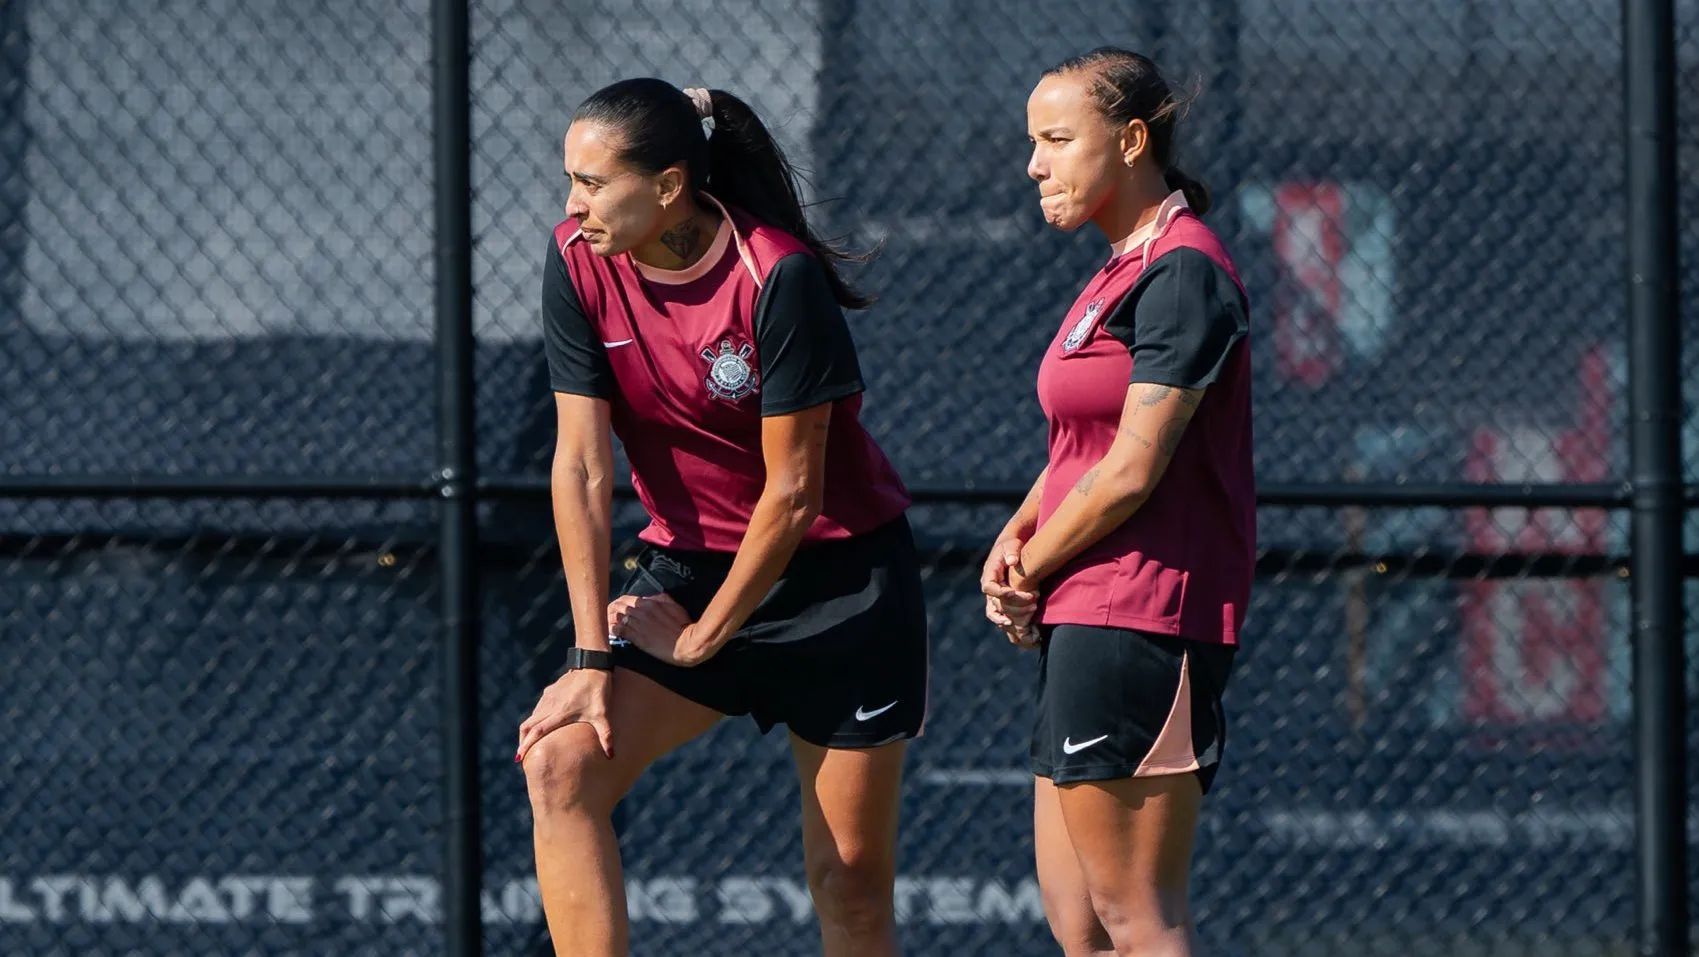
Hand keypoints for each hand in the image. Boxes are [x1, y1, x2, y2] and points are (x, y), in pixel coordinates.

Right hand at [516, 667, 612, 762]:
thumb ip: (606, 736)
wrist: (593, 665)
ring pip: (531, 716)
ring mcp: (548, 697)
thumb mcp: (603, 715)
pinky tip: (542, 725)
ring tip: (530, 742)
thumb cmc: (598, 691)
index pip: (538, 731)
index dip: (527, 745)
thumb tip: (611, 755)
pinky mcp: (550, 691)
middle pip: (527, 726)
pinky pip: (538, 707)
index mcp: (560, 713)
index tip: (519, 757)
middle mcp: (550, 706)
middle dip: (523, 741)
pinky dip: (535, 718)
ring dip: (528, 730)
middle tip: (522, 754)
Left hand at [607, 593, 722, 666]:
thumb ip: (663, 599)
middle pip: (618, 607)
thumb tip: (653, 597)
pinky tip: (610, 632)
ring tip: (605, 623)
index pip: (627, 599)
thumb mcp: (675, 607)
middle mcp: (641, 612)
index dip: (618, 603)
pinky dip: (612, 630)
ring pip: (616, 618)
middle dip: (610, 610)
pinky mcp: (637, 638)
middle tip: (606, 615)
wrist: (686, 643)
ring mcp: (638, 625)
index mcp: (650, 603)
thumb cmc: (684, 625)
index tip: (615, 607)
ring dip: (609, 619)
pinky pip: (619, 631)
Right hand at [982, 537, 1039, 649]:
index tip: (1014, 594)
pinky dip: (1012, 623)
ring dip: (1010, 619)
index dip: (1000, 593)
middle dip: (1015, 605)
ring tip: (1028, 623)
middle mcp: (990, 587)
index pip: (989, 587)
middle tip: (1034, 602)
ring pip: (996, 613)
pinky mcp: (1002, 601)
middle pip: (996, 603)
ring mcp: (995, 596)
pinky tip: (1027, 630)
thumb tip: (1012, 560)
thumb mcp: (1011, 545)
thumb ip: (1012, 551)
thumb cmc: (1012, 545)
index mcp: (989, 574)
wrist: (1011, 548)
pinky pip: (1002, 616)